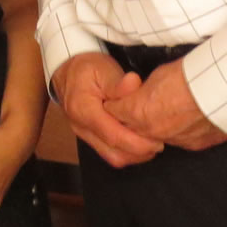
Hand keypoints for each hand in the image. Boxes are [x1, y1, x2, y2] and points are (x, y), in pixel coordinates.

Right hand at [50, 53, 163, 168]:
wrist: (67, 71)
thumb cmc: (87, 69)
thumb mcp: (103, 69)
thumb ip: (119, 82)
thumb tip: (134, 83)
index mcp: (84, 110)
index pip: (113, 135)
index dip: (137, 142)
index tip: (157, 140)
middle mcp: (82, 128)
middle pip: (113, 153)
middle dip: (139, 153)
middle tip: (159, 143)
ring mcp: (84, 135)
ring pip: (112, 157)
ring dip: (133, 155)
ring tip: (151, 143)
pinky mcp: (90, 137)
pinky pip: (109, 152)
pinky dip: (126, 151)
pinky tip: (138, 142)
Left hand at [103, 59, 226, 151]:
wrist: (223, 86)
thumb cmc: (191, 75)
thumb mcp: (158, 75)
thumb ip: (144, 91)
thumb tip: (143, 94)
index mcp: (139, 112)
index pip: (114, 112)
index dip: (116, 104)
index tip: (117, 100)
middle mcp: (154, 131)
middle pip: (132, 130)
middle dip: (132, 120)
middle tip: (139, 107)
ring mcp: (175, 140)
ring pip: (157, 138)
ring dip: (157, 128)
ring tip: (167, 111)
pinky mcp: (195, 145)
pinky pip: (181, 140)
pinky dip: (180, 132)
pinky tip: (186, 119)